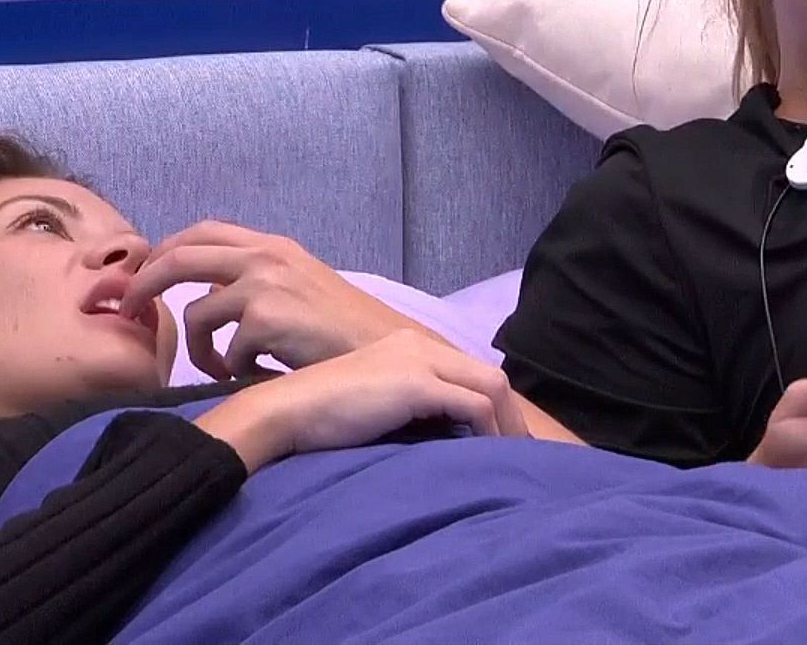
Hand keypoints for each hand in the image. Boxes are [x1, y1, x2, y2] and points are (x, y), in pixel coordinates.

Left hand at [120, 220, 435, 378]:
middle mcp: (267, 256)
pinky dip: (233, 371)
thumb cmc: (346, 332)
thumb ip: (257, 284)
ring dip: (199, 350)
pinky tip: (258, 379)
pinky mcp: (269, 319)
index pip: (202, 232)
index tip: (144, 279)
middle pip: (181, 256)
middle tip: (127, 311)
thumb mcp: (301, 290)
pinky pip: (226, 350)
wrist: (388, 352)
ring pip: (198, 313)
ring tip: (220, 371)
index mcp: (274, 246)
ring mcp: (267, 284)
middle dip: (145, 283)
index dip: (165, 252)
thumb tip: (210, 299)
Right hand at [194, 330, 529, 470]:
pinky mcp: (417, 383)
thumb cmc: (317, 417)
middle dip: (511, 417)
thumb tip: (436, 436)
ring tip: (512, 460)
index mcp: (407, 346)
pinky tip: (487, 456)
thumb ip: (404, 407)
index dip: (495, 406)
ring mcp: (420, 360)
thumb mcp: (371, 405)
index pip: (469, 371)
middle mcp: (419, 345)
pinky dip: (488, 431)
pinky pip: (474, 405)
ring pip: (491, 387)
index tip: (502, 441)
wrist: (285, 412)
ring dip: (507, 426)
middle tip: (521, 454)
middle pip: (490, 376)